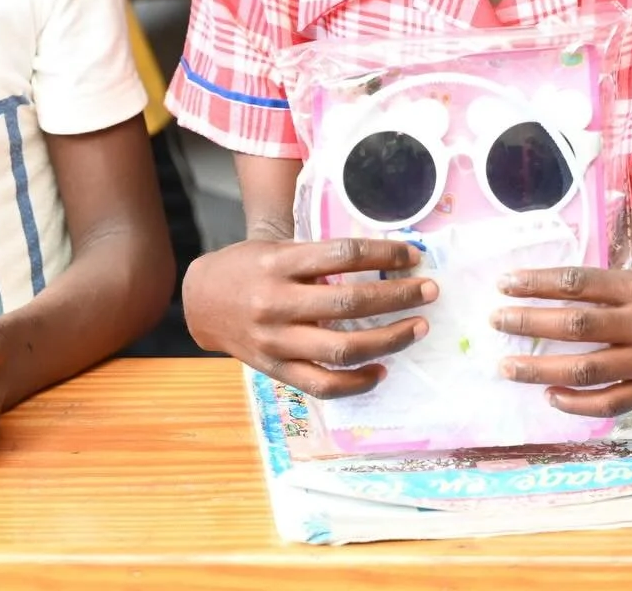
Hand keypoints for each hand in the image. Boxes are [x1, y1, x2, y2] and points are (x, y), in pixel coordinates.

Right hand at [182, 237, 437, 398]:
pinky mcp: (275, 370)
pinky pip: (322, 385)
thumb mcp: (276, 246)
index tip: (413, 256)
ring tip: (417, 327)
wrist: (201, 301)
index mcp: (280, 263)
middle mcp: (277, 302)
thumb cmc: (249, 266)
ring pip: (341, 349)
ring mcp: (276, 341)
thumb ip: (319, 254)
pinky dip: (357, 382)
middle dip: (397, 297)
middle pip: (348, 304)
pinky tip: (383, 370)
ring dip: (388, 339)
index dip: (383, 255)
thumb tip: (382, 256)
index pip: (343, 255)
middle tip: (429, 290)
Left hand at [491, 260, 631, 417]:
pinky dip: (577, 403)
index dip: (537, 284)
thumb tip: (540, 291)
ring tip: (507, 366)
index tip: (505, 283)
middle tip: (496, 321)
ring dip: (541, 369)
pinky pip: (611, 401)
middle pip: (576, 326)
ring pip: (587, 369)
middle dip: (529, 324)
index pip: (577, 283)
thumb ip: (600, 283)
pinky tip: (549, 395)